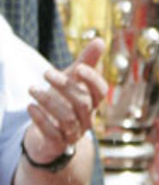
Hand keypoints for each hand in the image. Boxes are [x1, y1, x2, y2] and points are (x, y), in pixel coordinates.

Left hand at [23, 38, 106, 165]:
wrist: (50, 135)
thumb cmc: (64, 102)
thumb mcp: (73, 81)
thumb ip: (86, 62)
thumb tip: (100, 40)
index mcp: (94, 103)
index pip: (100, 91)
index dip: (92, 80)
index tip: (78, 68)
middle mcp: (87, 119)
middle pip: (83, 103)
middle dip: (64, 86)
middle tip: (46, 73)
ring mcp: (74, 133)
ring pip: (67, 118)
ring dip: (48, 101)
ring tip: (32, 89)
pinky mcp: (58, 144)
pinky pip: (52, 133)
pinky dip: (41, 119)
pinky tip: (30, 107)